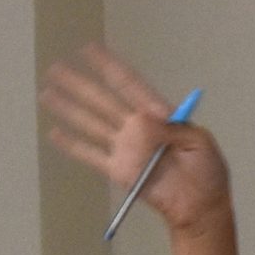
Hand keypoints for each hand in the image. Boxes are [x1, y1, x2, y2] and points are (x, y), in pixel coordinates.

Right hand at [41, 46, 231, 234]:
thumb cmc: (207, 172)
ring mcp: (126, 148)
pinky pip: (91, 154)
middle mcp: (137, 128)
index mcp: (160, 116)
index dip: (110, 67)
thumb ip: (172, 129)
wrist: (200, 206)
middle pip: (103, 100)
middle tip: (56, 67)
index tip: (90, 49)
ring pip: (91, 122)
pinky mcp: (118, 169)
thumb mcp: (200, 143)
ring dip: (69, 108)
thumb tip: (143, 118)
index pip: (130, 85)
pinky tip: (54, 133)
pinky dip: (72, 145)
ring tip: (47, 92)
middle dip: (79, 84)